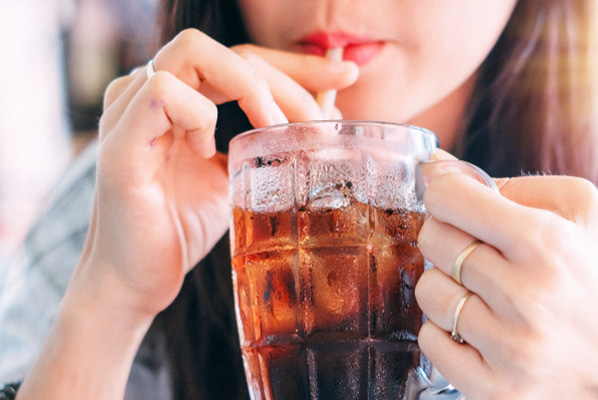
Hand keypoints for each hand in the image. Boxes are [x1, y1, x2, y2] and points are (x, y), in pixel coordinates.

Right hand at [80, 28, 358, 320]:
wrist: (137, 284)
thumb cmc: (182, 229)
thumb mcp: (241, 177)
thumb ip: (270, 142)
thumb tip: (327, 115)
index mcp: (180, 97)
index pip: (243, 57)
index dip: (296, 64)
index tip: (346, 75)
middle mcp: (149, 93)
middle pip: (228, 50)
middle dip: (288, 77)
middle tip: (320, 121)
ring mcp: (129, 113)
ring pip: (192, 53)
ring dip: (249, 87)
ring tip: (272, 131)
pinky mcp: (119, 145)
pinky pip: (161, 93)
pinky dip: (197, 114)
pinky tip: (207, 151)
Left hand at [414, 162, 597, 398]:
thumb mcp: (581, 211)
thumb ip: (514, 184)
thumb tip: (438, 167)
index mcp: (547, 243)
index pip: (449, 198)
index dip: (443, 191)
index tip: (452, 198)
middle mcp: (526, 296)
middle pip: (434, 240)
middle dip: (447, 236)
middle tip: (476, 248)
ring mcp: (508, 347)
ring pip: (429, 292)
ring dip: (447, 286)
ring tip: (481, 292)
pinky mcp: (494, 388)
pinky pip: (431, 343)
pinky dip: (446, 332)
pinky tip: (479, 327)